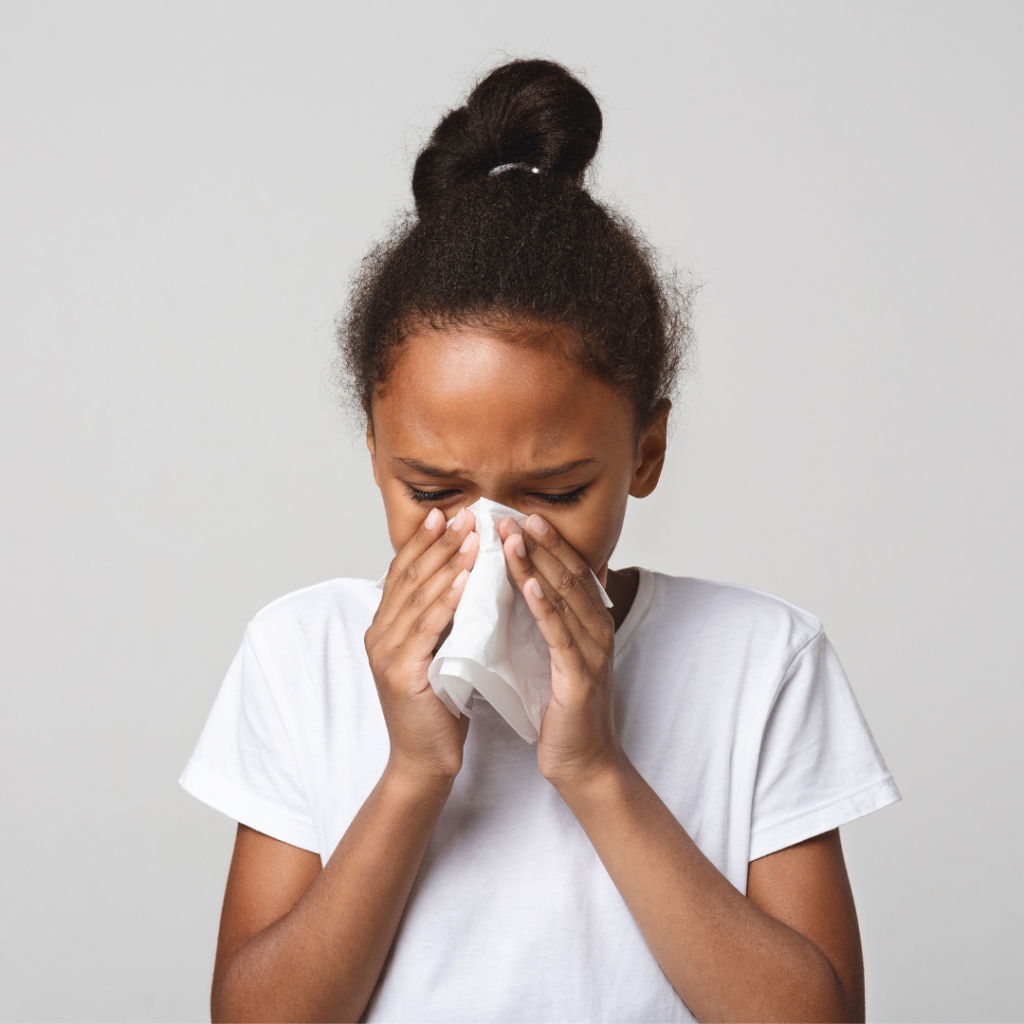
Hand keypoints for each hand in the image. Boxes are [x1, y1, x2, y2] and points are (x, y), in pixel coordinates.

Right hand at [365, 507, 478, 781]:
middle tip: (466, 515)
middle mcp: (378, 635)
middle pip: (410, 577)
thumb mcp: (439, 652)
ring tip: (472, 537)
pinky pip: (428, 628)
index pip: (403, 573)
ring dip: (448, 563)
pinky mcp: (401, 673)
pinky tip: (466, 579)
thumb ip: (440, 619)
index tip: (446, 514)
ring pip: (419, 597)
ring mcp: (385, 653)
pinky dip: (448, 600)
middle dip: (439, 543)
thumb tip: (466, 577)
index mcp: (384, 627)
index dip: (423, 542)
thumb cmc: (439, 707)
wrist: (426, 760)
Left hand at [498, 515, 622, 789]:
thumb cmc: (562, 711)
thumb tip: (525, 586)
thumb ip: (546, 622)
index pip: (569, 571)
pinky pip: (561, 636)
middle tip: (511, 514)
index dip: (547, 541)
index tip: (519, 515)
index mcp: (590, 624)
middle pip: (568, 575)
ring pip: (564, 599)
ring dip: (538, 565)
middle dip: (540, 542)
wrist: (582, 763)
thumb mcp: (553, 655)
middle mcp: (597, 631)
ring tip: (513, 537)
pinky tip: (530, 586)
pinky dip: (546, 608)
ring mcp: (592, 653)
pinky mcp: (581, 678)